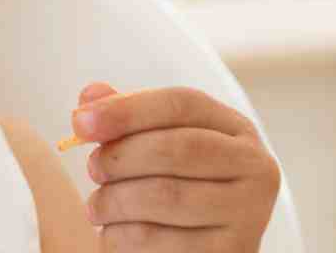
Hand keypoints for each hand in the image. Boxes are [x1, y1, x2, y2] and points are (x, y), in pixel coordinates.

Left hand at [73, 82, 280, 251]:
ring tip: (96, 205)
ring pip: (165, 196)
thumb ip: (125, 114)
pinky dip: (120, 235)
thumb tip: (90, 97)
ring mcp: (248, 214)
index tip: (79, 122)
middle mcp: (255, 168)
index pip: (181, 104)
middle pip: (175, 148)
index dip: (126, 110)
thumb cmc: (175, 183)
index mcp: (236, 130)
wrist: (200, 246)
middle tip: (92, 168)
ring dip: (113, 199)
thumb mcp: (156, 141)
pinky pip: (159, 240)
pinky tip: (112, 231)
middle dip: (119, 156)